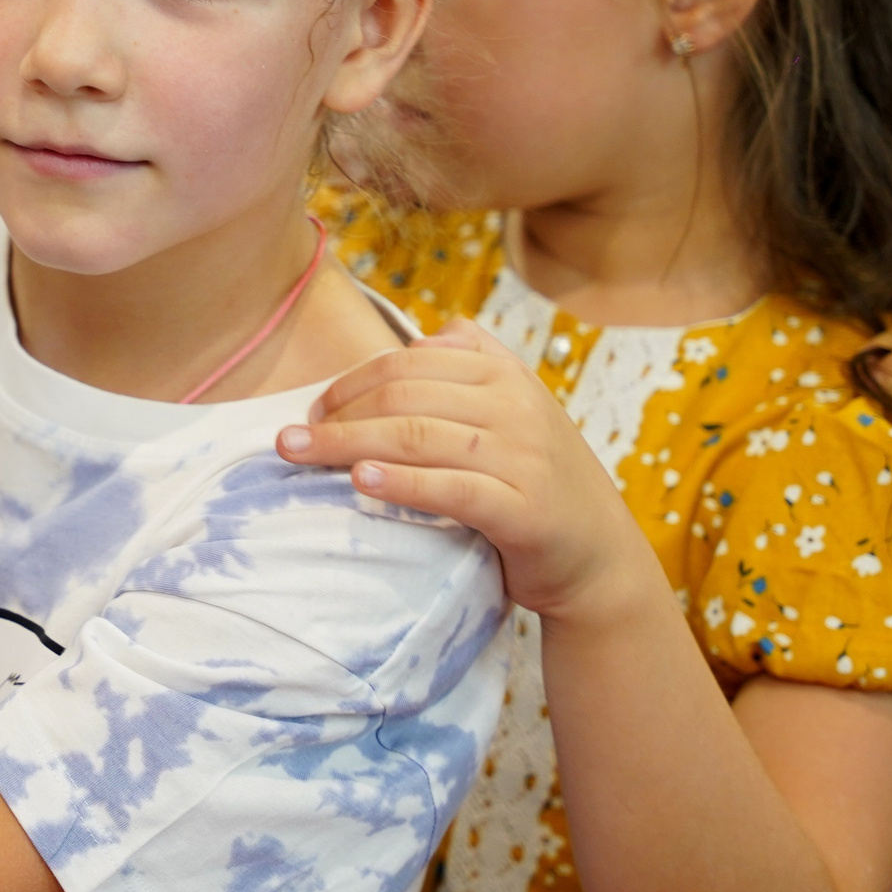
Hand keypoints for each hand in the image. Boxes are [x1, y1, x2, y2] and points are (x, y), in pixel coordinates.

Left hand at [275, 319, 655, 620]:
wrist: (600, 558)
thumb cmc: (541, 483)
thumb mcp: (519, 411)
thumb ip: (479, 364)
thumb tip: (427, 333)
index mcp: (507, 376)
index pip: (410, 363)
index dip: (352, 381)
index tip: (315, 408)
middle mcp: (516, 407)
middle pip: (405, 396)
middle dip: (338, 413)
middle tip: (291, 438)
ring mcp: (522, 457)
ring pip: (418, 436)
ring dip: (348, 442)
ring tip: (299, 454)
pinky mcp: (524, 509)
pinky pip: (451, 488)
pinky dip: (401, 482)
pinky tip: (360, 481)